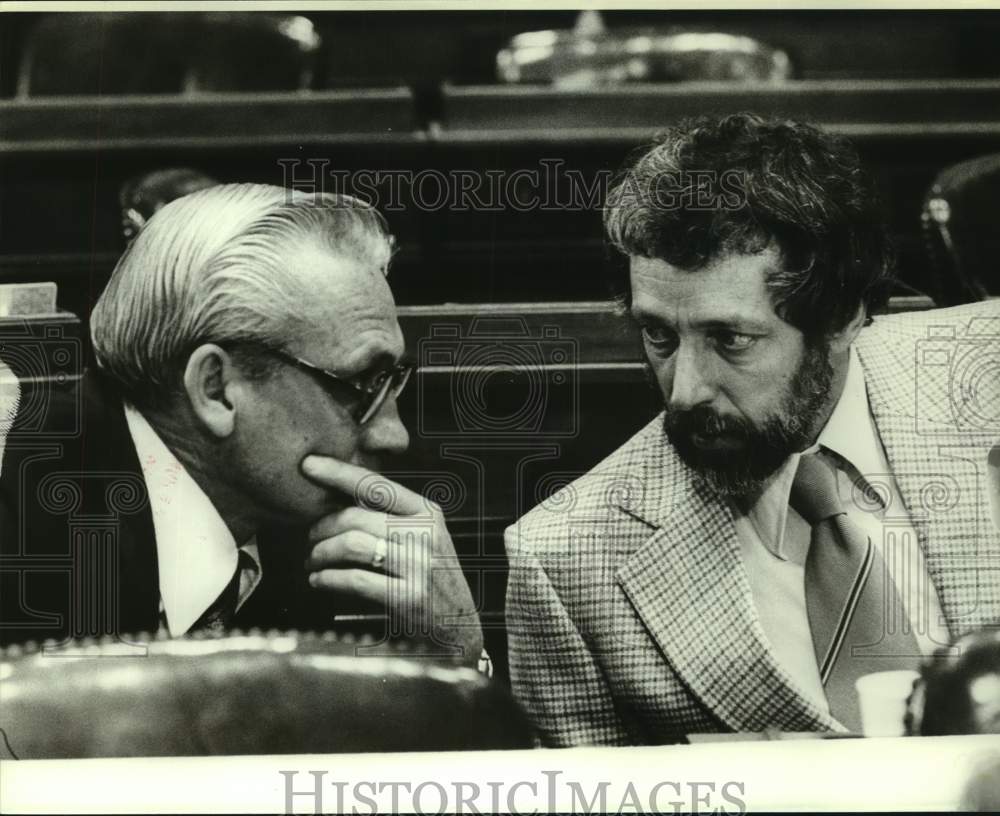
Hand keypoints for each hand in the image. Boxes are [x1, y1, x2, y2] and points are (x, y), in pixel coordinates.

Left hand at [301, 455, 483, 664]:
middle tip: (309, 538)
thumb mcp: (423, 537)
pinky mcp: (410, 598)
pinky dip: (328, 578)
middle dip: (321, 527)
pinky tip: (319, 580)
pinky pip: (356, 580)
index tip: (308, 465)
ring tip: (312, 562)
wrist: (459, 628)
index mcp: (427, 512)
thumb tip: (336, 496)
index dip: (338, 472)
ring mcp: (420, 566)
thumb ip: (390, 516)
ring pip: (352, 544)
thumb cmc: (431, 578)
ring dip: (321, 553)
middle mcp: (426, 534)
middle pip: (355, 517)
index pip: (376, 484)